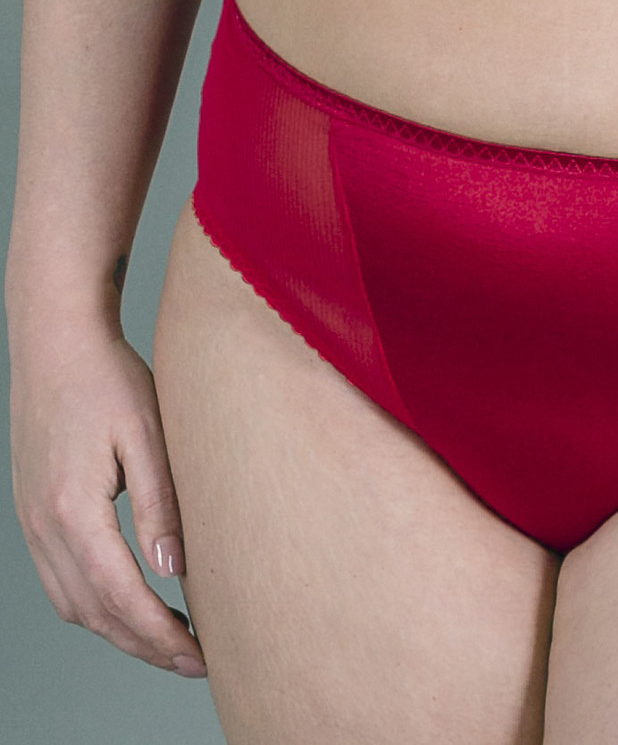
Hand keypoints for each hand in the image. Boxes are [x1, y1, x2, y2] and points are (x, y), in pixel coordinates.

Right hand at [9, 322, 206, 676]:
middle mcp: (44, 527)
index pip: (120, 597)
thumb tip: (174, 569)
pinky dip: (95, 606)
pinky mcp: (34, 514)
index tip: (200, 654)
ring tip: (169, 639)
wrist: (56, 342)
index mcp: (73, 510)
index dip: (161, 635)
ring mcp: (32, 524)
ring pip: (74, 605)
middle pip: (95, 613)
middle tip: (195, 661)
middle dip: (145, 645)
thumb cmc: (107, 377)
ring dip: (119, 631)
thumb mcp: (147, 433)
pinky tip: (128, 604)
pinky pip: (61, 581)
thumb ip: (160, 503)